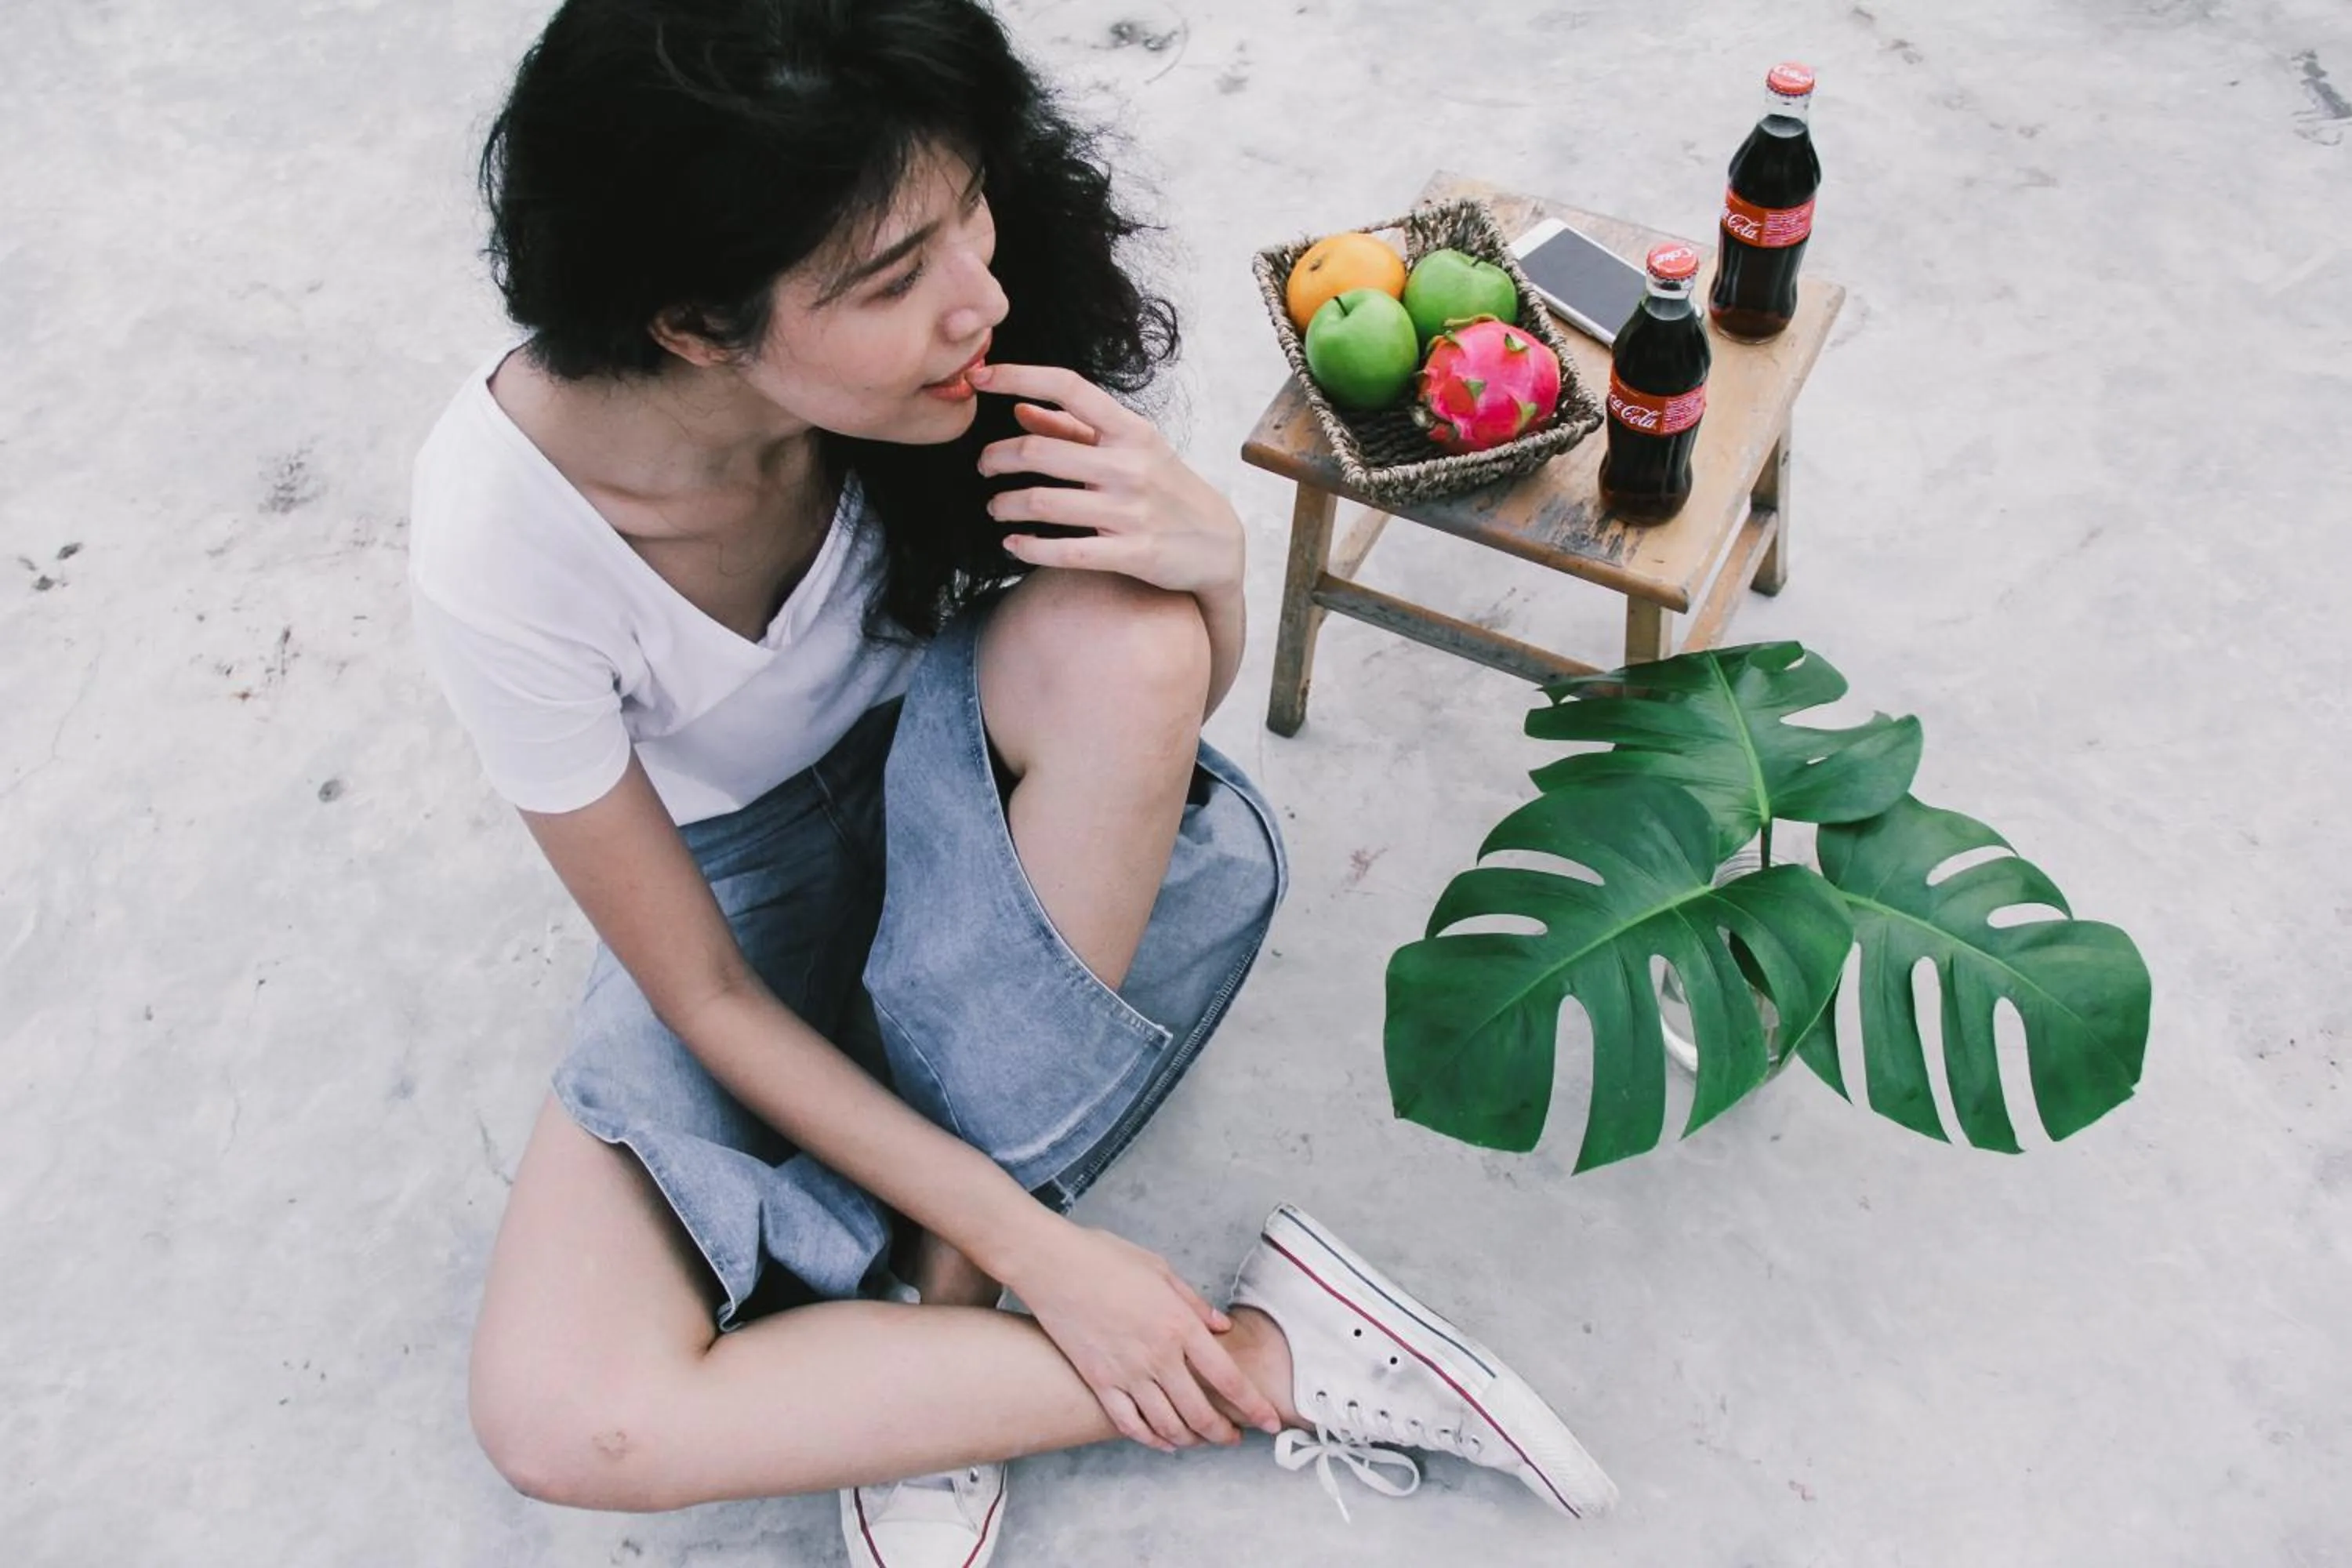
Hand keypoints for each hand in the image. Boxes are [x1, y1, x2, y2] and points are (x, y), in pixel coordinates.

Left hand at [970, 363, 1243, 597]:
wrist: (1217, 543)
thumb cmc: (1164, 488)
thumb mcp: (1130, 448)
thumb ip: (1073, 428)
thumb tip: (1019, 409)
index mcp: (1130, 431)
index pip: (1068, 387)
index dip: (1018, 377)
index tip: (980, 378)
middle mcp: (1130, 466)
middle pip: (1039, 452)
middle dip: (997, 458)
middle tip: (984, 466)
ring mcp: (1131, 512)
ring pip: (1043, 504)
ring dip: (1005, 505)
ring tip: (996, 508)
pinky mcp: (1132, 554)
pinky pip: (1066, 553)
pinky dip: (1029, 549)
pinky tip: (1013, 546)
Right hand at [1004, 1218, 1284, 1452]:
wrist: (1051, 1265)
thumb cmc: (1105, 1258)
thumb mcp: (1160, 1269)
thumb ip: (1194, 1303)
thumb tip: (1221, 1327)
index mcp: (1179, 1324)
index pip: (1227, 1377)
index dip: (1253, 1405)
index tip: (1270, 1420)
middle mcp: (1157, 1355)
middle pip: (1200, 1411)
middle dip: (1223, 1432)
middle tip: (1235, 1438)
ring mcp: (1126, 1372)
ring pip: (1167, 1424)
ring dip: (1190, 1440)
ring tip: (1202, 1441)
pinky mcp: (1099, 1381)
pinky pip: (1129, 1423)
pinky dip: (1151, 1439)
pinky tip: (1164, 1442)